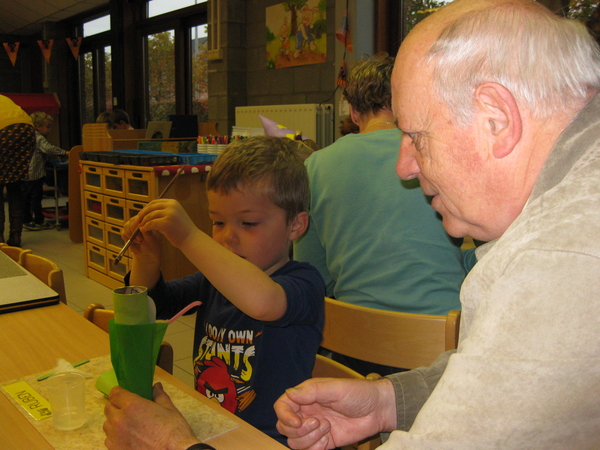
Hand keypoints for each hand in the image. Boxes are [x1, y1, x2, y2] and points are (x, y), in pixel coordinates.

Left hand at [103, 383, 199, 449]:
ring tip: (128, 425)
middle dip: (116, 406)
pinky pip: (109, 440)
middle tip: (128, 409)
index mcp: (132, 406)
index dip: (118, 392)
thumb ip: (159, 395)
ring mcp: (116, 437)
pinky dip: (116, 437)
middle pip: (108, 408)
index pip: (115, 394)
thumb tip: (156, 386)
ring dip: (115, 422)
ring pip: (107, 424)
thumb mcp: (169, 409)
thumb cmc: (173, 431)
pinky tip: (128, 438)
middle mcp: (120, 420)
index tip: (122, 394)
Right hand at [122, 212, 161, 263]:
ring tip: (138, 241)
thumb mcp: (151, 240)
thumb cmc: (153, 247)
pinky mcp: (127, 232)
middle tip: (140, 239)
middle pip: (132, 220)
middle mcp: (140, 223)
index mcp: (148, 222)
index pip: (141, 217)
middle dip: (134, 231)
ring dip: (131, 235)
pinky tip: (134, 242)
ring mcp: (133, 227)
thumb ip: (146, 233)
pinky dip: (127, 238)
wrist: (148, 255)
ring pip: (126, 226)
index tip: (141, 231)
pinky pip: (123, 232)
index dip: (139, 224)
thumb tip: (140, 226)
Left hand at [136, 199, 199, 248]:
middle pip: (150, 207)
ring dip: (143, 222)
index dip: (146, 208)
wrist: (191, 238)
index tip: (141, 214)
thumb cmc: (182, 229)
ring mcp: (169, 214)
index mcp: (173, 202)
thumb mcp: (175, 215)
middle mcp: (171, 206)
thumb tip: (149, 210)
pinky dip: (145, 227)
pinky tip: (144, 230)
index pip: (155, 202)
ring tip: (140, 227)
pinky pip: (150, 224)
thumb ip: (165, 211)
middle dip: (142, 214)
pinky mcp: (166, 223)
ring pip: (149, 216)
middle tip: (138, 220)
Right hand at [275, 377, 396, 449]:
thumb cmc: (358, 393)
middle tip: (319, 423)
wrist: (378, 410)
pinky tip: (329, 439)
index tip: (297, 422)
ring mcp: (314, 428)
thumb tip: (289, 392)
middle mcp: (307, 412)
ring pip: (295, 441)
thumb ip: (312, 391)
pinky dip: (316, 448)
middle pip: (285, 427)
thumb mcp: (335, 388)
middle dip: (298, 430)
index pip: (282, 406)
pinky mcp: (323, 441)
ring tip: (327, 428)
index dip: (284, 416)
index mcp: (306, 396)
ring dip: (309, 439)